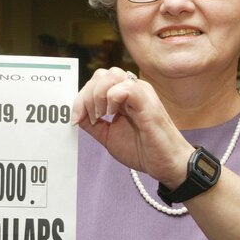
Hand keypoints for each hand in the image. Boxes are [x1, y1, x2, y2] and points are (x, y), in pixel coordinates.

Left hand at [70, 68, 192, 187]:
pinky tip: (112, 115)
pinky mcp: (147, 102)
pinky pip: (126, 87)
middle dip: (87, 95)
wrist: (164, 165)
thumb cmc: (142, 149)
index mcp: (123, 95)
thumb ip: (91, 124)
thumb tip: (75, 115)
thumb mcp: (108, 135)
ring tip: (101, 116)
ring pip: (111, 75)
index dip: (81, 97)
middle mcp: (133, 89)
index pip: (97, 81)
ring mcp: (141, 93)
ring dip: (98, 96)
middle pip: (102, 74)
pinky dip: (111, 98)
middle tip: (91, 118)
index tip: (76, 119)